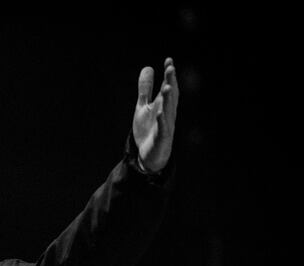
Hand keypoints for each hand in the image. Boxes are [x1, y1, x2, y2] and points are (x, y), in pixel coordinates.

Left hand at [132, 57, 178, 172]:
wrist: (150, 156)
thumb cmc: (149, 129)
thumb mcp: (143, 107)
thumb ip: (145, 89)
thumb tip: (148, 67)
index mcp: (164, 105)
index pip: (168, 87)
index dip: (169, 75)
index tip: (168, 60)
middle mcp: (168, 114)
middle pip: (170, 97)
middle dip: (170, 82)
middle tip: (170, 68)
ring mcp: (165, 126)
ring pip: (168, 111)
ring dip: (168, 99)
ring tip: (167, 86)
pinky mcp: (161, 139)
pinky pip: (162, 129)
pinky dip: (161, 121)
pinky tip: (159, 112)